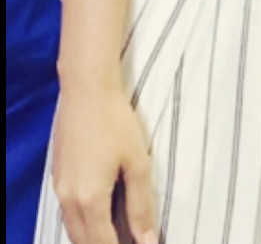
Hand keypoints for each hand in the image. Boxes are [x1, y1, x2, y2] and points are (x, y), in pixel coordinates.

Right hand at [52, 83, 157, 243]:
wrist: (86, 88)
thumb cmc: (115, 120)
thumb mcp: (137, 162)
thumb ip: (141, 206)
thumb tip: (148, 241)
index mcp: (90, 199)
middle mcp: (68, 199)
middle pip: (84, 242)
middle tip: (129, 240)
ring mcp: (59, 187)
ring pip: (73, 229)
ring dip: (92, 237)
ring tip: (116, 232)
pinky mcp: (57, 176)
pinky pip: (67, 212)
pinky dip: (82, 223)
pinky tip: (99, 214)